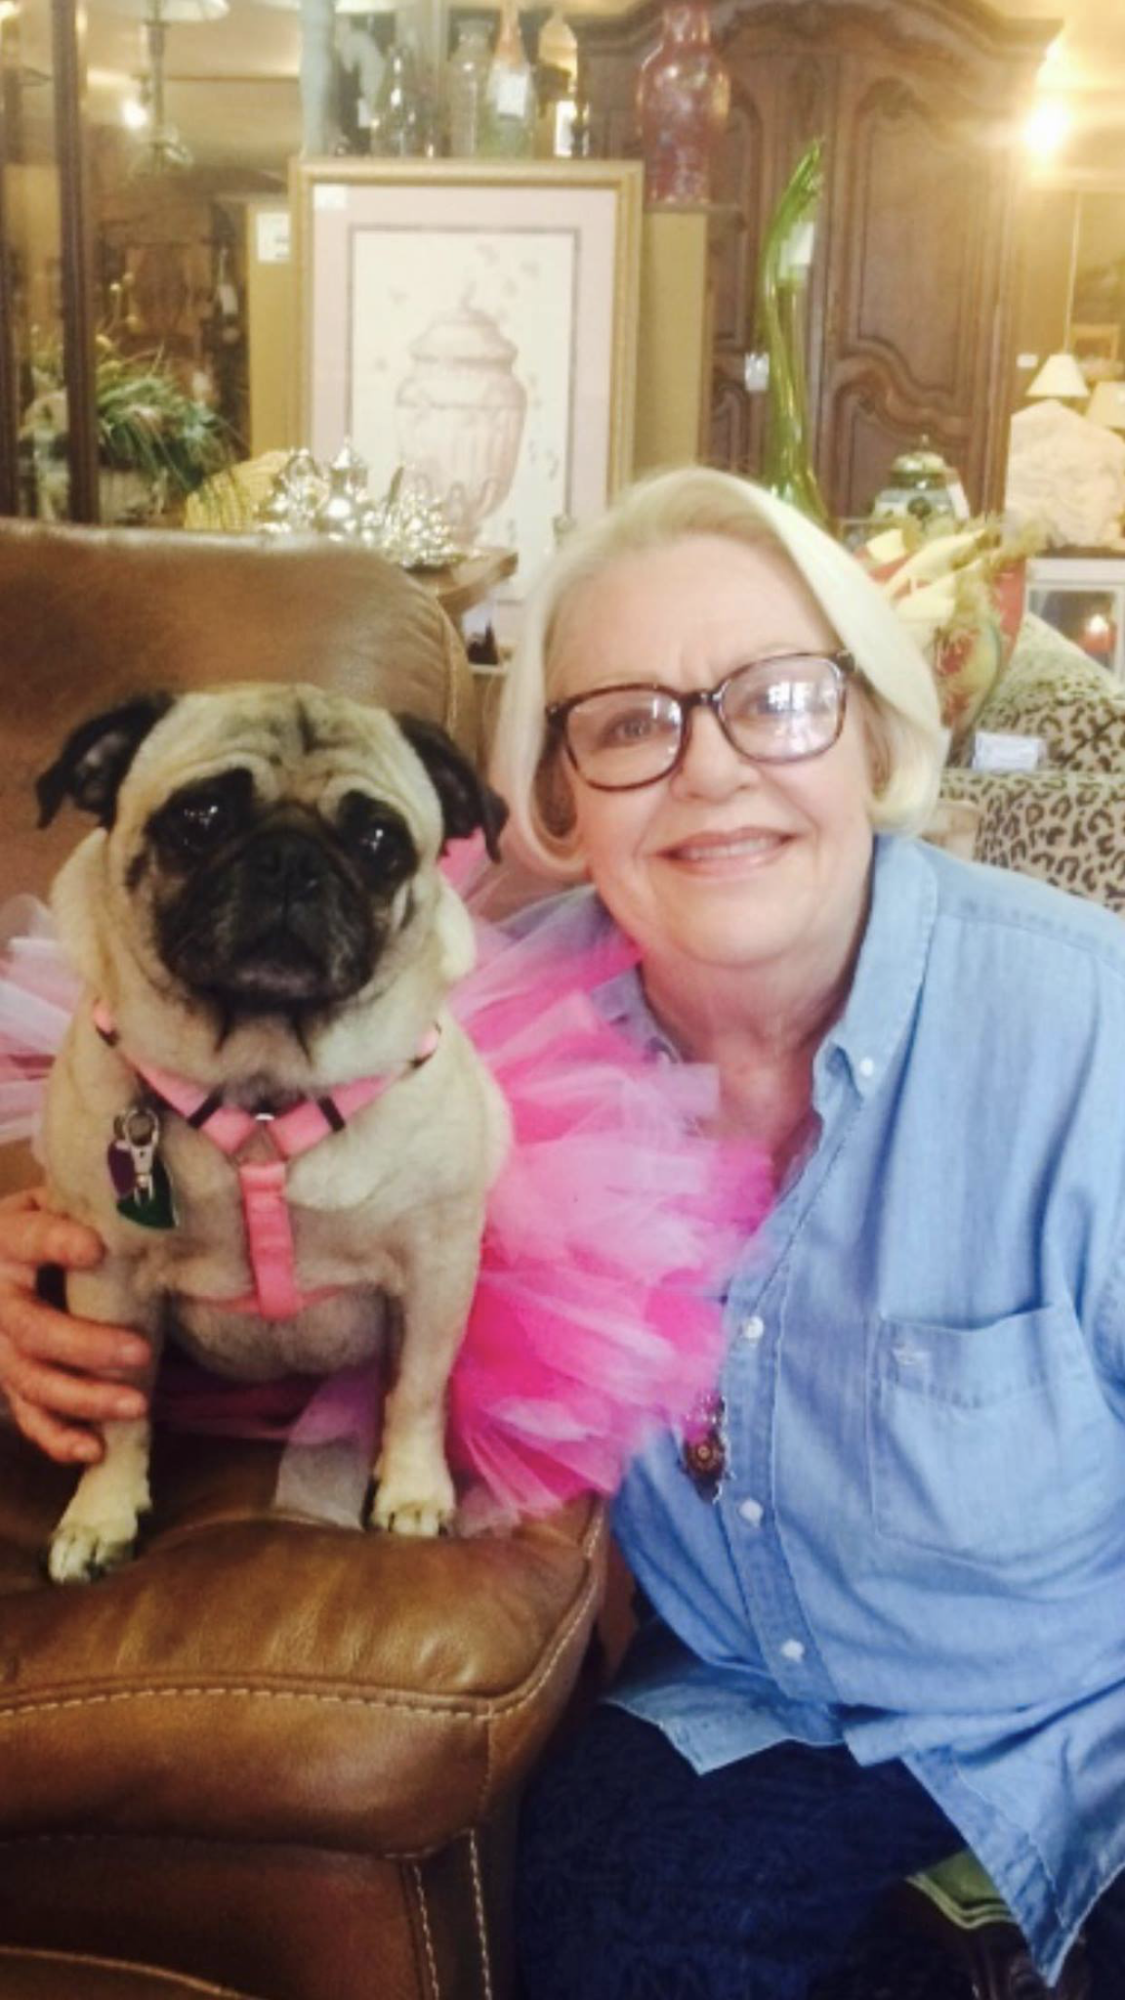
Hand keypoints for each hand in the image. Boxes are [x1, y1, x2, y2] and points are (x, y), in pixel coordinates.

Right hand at [0, 1187, 148, 1463]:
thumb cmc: (42, 1229)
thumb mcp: (53, 1203)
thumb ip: (88, 1203)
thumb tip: (154, 1193)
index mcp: (6, 1241)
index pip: (27, 1239)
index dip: (55, 1243)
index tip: (94, 1248)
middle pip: (31, 1329)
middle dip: (85, 1346)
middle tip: (140, 1352)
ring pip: (32, 1382)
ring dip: (84, 1400)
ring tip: (138, 1407)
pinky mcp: (10, 1385)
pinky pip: (30, 1418)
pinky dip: (60, 1439)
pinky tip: (96, 1450)